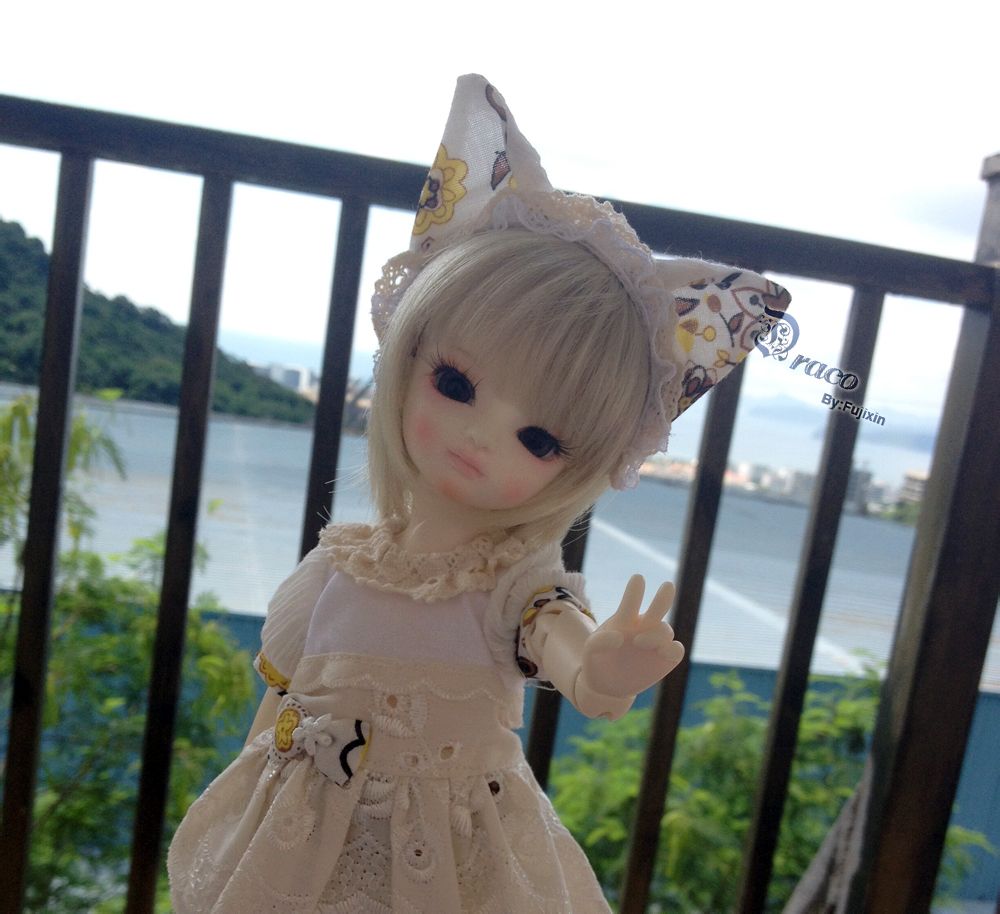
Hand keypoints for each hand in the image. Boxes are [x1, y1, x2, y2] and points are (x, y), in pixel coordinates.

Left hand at [580, 575, 683, 697]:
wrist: (606, 687)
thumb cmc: (597, 661)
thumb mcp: (590, 651)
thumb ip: (599, 642)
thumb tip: (618, 637)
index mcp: (625, 619)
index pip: (632, 601)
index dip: (635, 591)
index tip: (637, 578)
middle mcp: (643, 627)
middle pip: (659, 607)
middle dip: (664, 597)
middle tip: (667, 585)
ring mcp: (656, 643)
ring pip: (665, 630)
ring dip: (656, 633)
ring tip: (639, 641)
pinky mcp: (666, 659)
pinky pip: (677, 650)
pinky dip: (673, 648)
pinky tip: (662, 651)